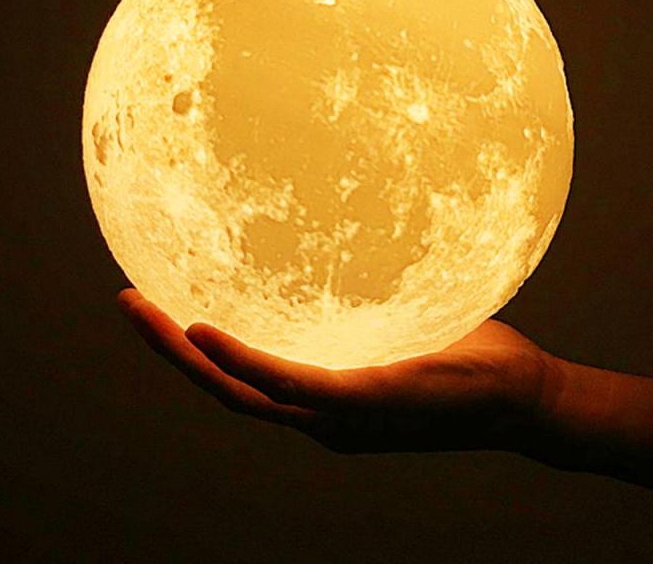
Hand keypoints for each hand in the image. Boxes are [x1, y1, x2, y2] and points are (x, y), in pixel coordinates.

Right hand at [118, 288, 560, 453]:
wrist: (526, 397)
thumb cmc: (471, 352)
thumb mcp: (408, 314)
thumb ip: (369, 295)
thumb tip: (352, 235)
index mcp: (327, 395)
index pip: (248, 376)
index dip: (198, 350)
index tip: (164, 302)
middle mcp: (322, 414)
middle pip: (226, 388)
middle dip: (168, 351)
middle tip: (126, 301)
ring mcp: (340, 417)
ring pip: (241, 393)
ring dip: (184, 356)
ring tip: (142, 311)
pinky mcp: (365, 404)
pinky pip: (291, 385)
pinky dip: (242, 361)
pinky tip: (203, 333)